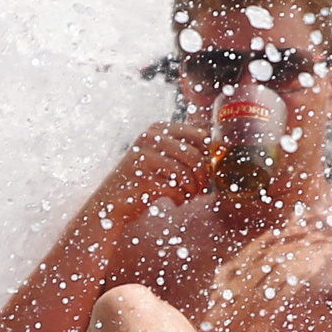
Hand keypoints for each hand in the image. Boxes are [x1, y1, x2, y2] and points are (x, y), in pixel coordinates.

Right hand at [89, 122, 210, 221]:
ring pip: (185, 173)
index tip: (207, 172)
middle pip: (195, 156)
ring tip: (187, 196)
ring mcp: (143, 156)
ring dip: (191, 190)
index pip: (200, 136)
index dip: (209, 157)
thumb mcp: (163, 159)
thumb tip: (220, 150)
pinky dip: (179, 198)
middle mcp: (149, 137)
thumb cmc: (145, 180)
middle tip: (200, 190)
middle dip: (203, 177)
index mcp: (158, 128)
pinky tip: (175, 201)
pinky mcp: (140, 178)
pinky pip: (174, 189)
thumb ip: (185, 151)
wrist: (112, 202)